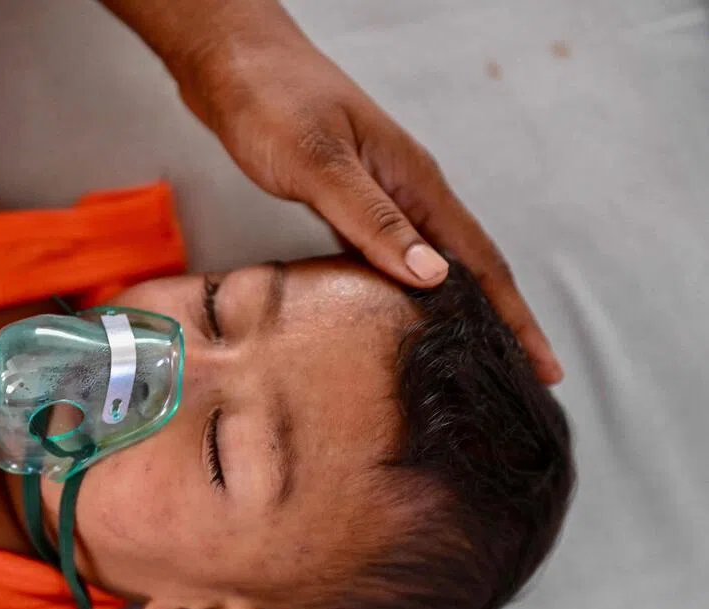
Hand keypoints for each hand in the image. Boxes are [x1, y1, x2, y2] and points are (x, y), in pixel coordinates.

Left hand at [176, 30, 561, 382]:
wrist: (233, 63)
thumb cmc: (273, 101)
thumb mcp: (322, 164)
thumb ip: (373, 219)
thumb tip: (432, 275)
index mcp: (414, 182)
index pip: (481, 261)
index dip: (515, 316)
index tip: (544, 365)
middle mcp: (406, 190)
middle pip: (467, 268)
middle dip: (500, 321)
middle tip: (522, 376)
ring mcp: (378, 195)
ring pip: (429, 264)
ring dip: (456, 310)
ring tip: (473, 358)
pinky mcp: (346, 200)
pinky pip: (388, 255)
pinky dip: (404, 292)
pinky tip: (399, 316)